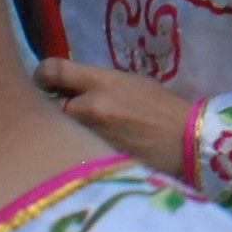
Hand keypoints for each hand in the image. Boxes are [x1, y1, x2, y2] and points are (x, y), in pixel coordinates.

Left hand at [33, 60, 198, 172]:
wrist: (188, 141)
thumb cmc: (162, 108)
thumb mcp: (130, 83)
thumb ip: (97, 85)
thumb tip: (70, 89)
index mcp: (102, 82)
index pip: (53, 70)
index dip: (43, 76)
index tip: (45, 83)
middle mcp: (90, 107)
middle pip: (49, 106)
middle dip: (54, 109)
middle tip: (64, 113)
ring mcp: (90, 136)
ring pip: (60, 131)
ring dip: (65, 131)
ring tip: (79, 134)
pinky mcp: (93, 160)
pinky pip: (73, 151)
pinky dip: (76, 150)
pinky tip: (89, 152)